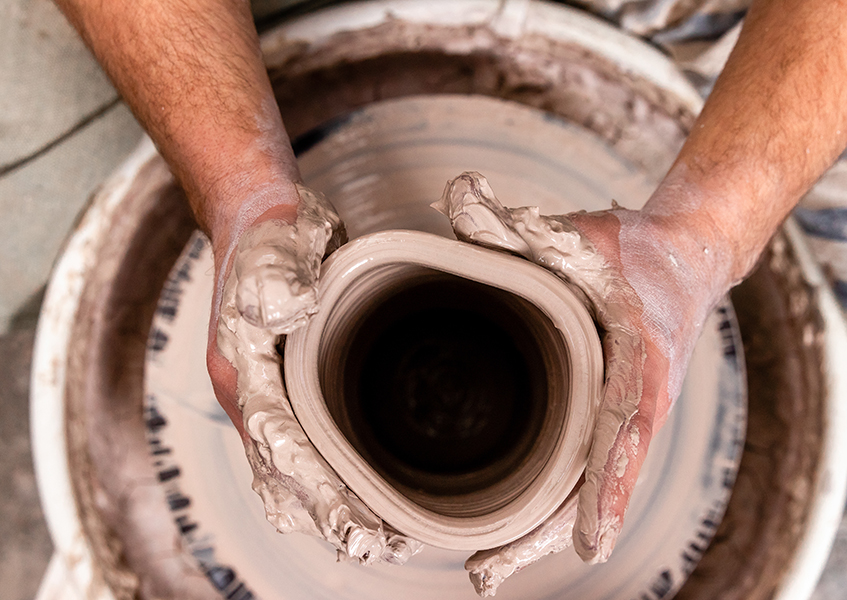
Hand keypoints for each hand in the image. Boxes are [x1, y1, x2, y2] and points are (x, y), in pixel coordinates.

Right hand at [207, 183, 421, 564]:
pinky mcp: (285, 390)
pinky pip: (300, 450)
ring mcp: (265, 394)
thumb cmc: (272, 232)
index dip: (317, 487)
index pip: (280, 444)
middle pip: (284, 472)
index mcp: (242, 366)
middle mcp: (250, 392)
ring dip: (328, 507)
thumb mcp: (277, 243)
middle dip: (328, 513)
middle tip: (379, 546)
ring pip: (290, 470)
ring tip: (378, 538)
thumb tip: (284, 311)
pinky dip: (325, 483)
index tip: (356, 523)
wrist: (258, 220)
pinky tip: (356, 500)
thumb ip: (278, 278)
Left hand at [435, 172, 730, 594]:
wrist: (682, 259)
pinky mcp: (616, 419)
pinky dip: (560, 508)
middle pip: (600, 480)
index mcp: (638, 359)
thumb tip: (458, 189)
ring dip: (545, 532)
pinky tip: (525, 538)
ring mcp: (628, 416)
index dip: (607, 484)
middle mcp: (638, 400)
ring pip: (592, 487)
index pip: (624, 426)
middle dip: (548, 531)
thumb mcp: (577, 232)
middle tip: (488, 573)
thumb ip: (516, 223)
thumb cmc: (630, 251)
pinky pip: (590, 471)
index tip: (588, 540)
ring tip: (489, 572)